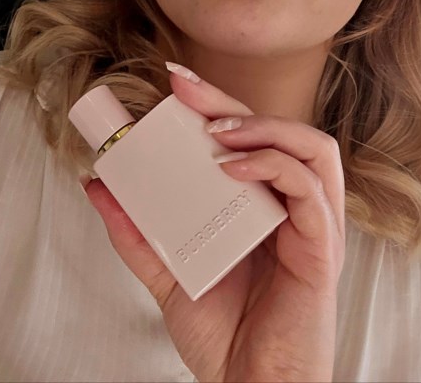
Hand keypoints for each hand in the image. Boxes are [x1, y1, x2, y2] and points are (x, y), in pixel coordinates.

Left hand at [84, 71, 345, 382]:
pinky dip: (274, 166)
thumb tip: (99, 185)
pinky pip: (310, 189)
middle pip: (279, 130)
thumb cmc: (225, 336)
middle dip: (231, 102)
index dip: (218, 105)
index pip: (252, 138)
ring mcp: (314, 224)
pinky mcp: (321, 246)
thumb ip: (138, 232)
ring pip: (312, 147)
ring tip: (216, 131)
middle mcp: (296, 206)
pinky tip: (233, 167)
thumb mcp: (169, 274)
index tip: (175, 84)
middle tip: (185, 89)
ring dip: (264, 127)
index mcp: (267, 205)